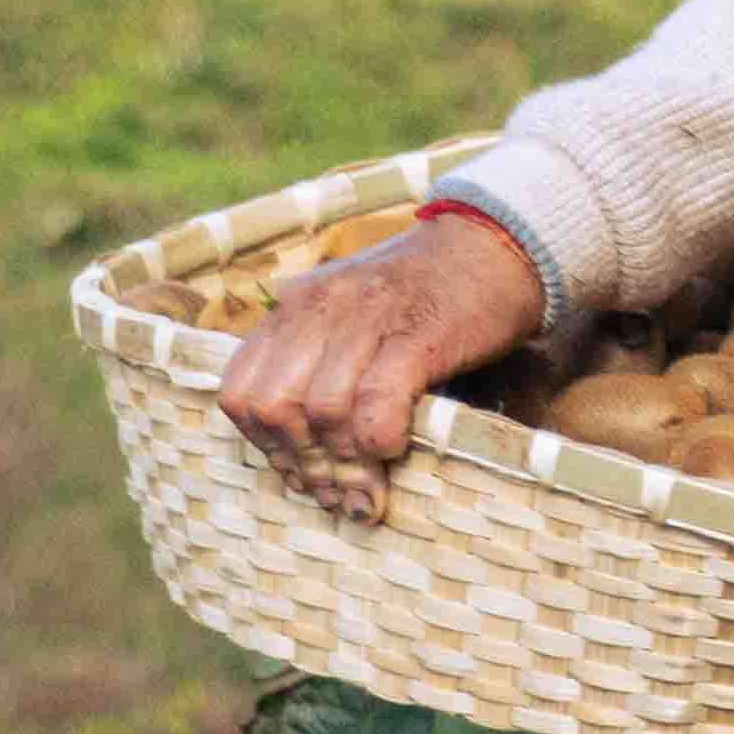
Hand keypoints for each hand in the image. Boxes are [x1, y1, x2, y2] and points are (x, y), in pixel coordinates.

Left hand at [216, 211, 545, 516]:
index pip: (240, 391)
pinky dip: (379, 440)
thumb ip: (321, 374)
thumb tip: (309, 469)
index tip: (302, 474)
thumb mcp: (353, 322)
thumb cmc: (426, 295)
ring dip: (346, 463)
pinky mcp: (415, 333)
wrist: (493, 241)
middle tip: (339, 492)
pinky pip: (375, 402)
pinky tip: (395, 448)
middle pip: (272, 407)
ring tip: (371, 488)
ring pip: (321, 410)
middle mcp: (317, 308)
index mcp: (294, 308)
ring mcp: (364, 317)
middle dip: (302, 462)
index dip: (265, 445)